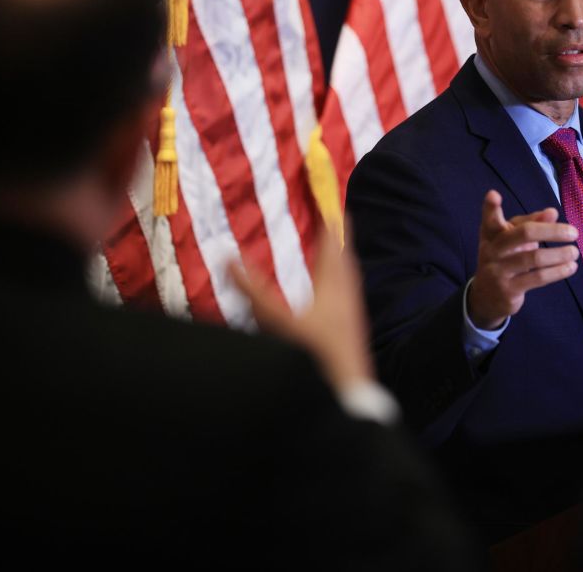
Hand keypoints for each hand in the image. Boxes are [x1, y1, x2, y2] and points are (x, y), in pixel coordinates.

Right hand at [229, 226, 373, 390]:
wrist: (349, 390)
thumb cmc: (317, 353)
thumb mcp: (280, 322)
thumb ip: (254, 291)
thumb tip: (229, 258)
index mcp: (336, 281)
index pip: (335, 237)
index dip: (331, 214)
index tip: (326, 192)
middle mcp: (349, 290)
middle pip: (343, 253)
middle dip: (334, 233)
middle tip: (324, 215)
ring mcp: (353, 309)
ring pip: (347, 272)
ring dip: (335, 256)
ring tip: (323, 247)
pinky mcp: (352, 326)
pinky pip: (346, 290)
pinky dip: (335, 278)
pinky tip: (325, 290)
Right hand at [467, 189, 579, 329]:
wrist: (486, 297)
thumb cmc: (505, 260)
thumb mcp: (512, 240)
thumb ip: (531, 224)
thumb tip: (553, 212)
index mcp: (491, 235)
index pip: (490, 219)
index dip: (490, 207)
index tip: (494, 195)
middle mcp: (492, 251)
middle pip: (523, 233)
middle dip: (552, 231)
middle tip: (574, 232)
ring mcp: (498, 271)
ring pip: (534, 258)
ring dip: (559, 254)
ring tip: (574, 252)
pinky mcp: (509, 290)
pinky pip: (538, 278)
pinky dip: (558, 272)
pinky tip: (570, 267)